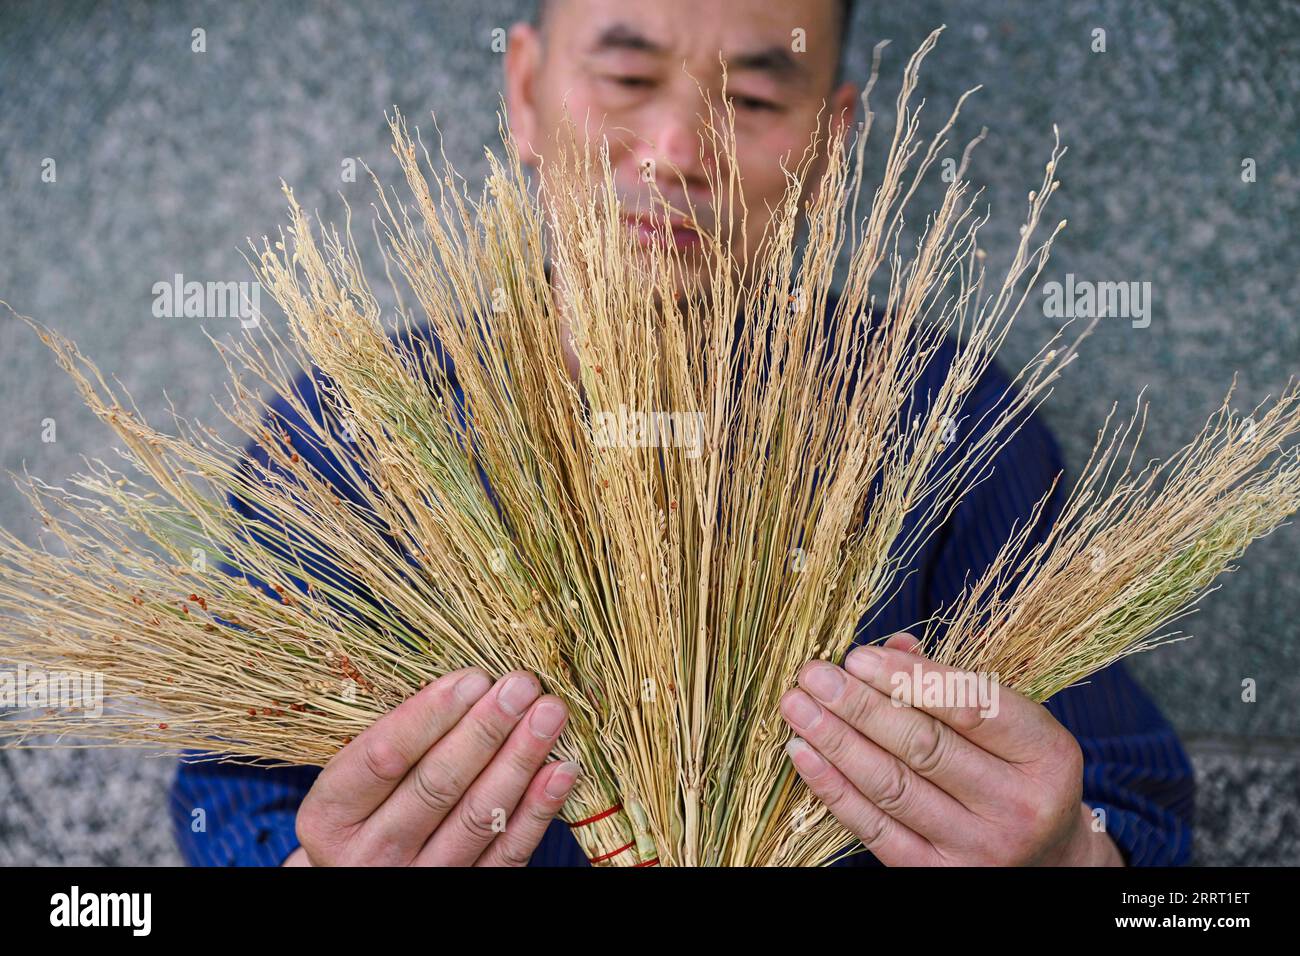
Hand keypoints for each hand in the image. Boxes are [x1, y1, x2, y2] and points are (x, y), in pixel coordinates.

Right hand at [284, 667, 578, 865]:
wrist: (368, 877)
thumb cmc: (366, 811)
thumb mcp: (352, 781)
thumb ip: (394, 742)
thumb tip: (469, 684)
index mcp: (329, 818)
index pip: (383, 757)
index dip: (431, 714)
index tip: (474, 677)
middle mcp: (368, 857)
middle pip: (436, 785)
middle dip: (485, 728)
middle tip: (522, 685)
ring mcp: (417, 880)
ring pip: (477, 816)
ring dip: (520, 759)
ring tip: (549, 714)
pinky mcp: (462, 893)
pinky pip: (507, 852)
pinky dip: (538, 809)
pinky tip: (561, 769)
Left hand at [780, 634, 1122, 865]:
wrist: (1048, 859)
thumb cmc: (1019, 771)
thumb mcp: (1011, 724)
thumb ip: (952, 683)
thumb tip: (891, 648)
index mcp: (1046, 755)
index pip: (969, 707)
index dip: (907, 678)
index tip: (857, 656)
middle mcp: (1019, 806)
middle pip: (923, 746)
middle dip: (859, 705)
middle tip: (813, 675)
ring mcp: (978, 848)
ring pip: (892, 787)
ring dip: (836, 741)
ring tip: (798, 707)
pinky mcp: (938, 875)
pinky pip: (875, 828)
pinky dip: (834, 788)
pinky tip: (804, 753)